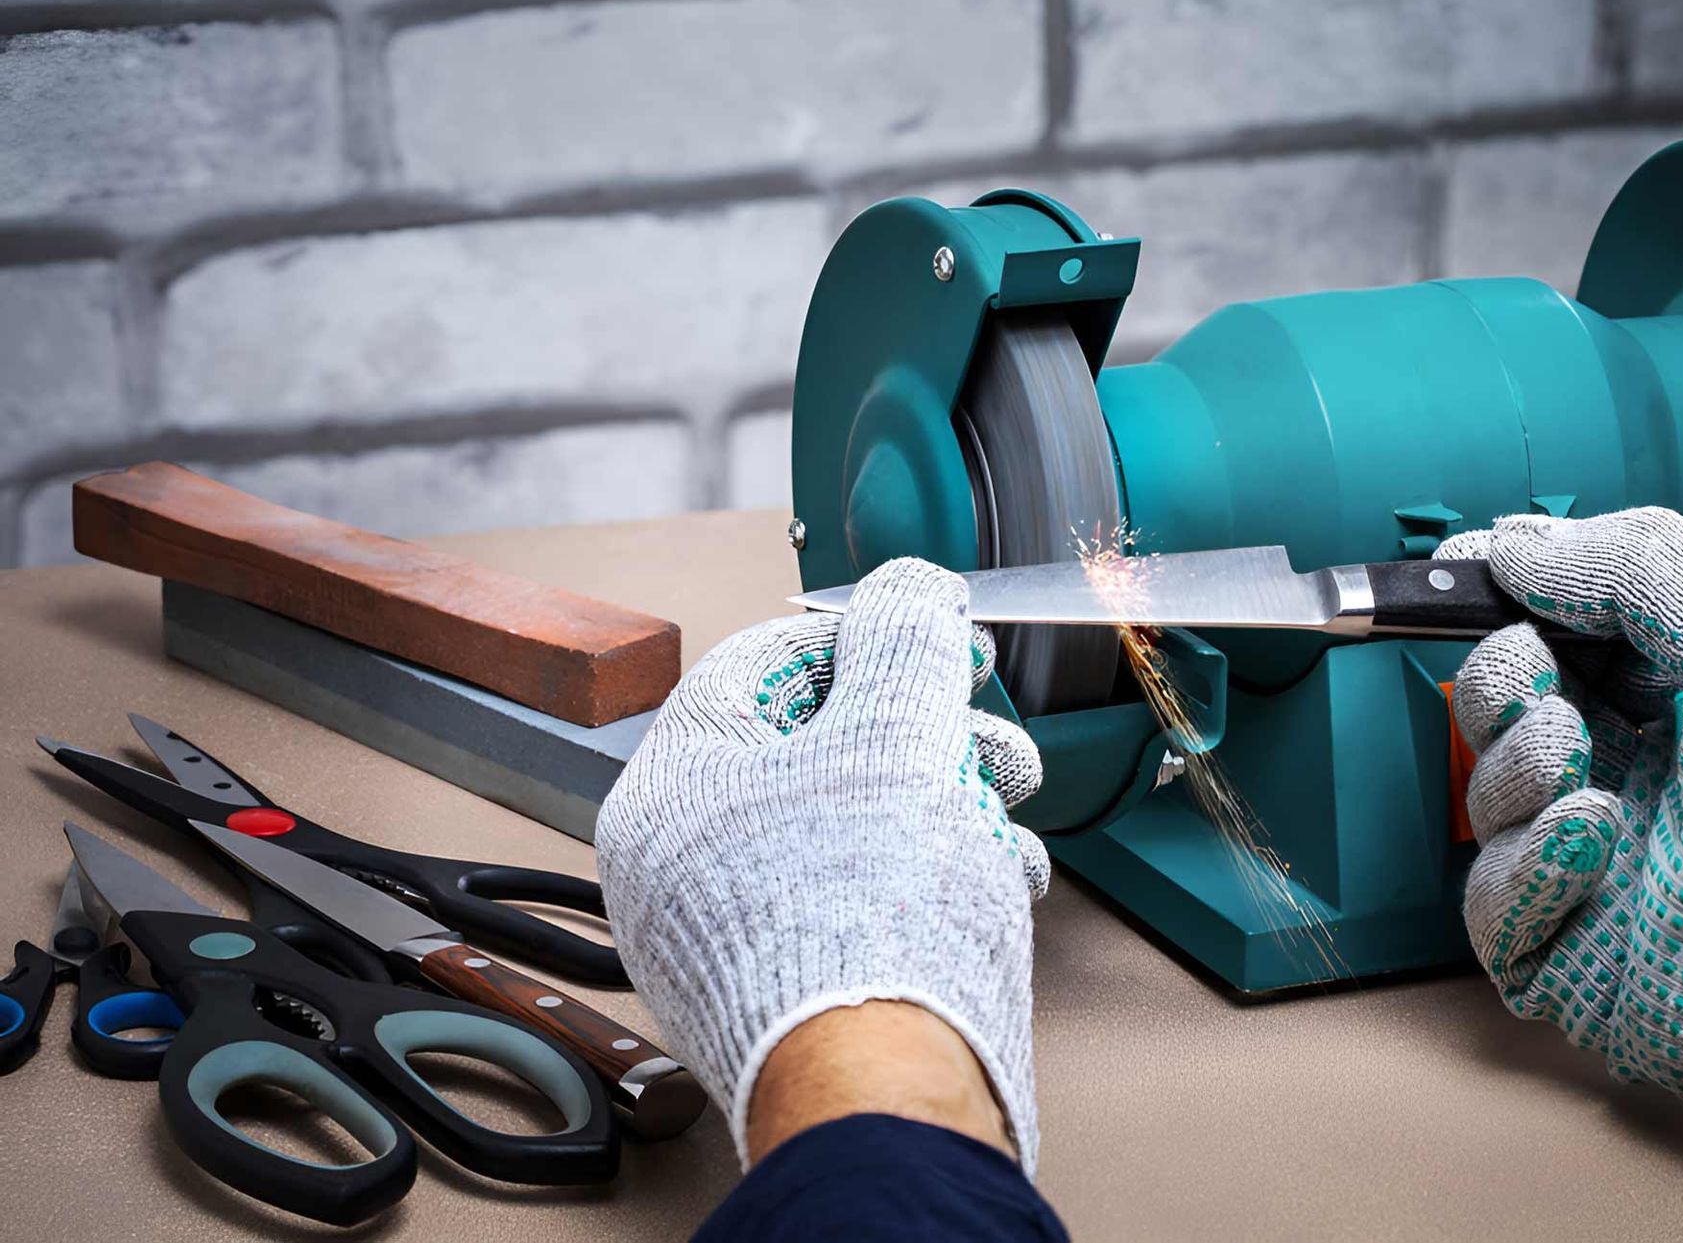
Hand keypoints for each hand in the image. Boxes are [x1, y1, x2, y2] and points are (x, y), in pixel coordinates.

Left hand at [595, 559, 1049, 1172]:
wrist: (888, 1097)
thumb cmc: (865, 925)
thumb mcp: (896, 738)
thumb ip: (905, 644)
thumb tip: (908, 587)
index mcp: (673, 789)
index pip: (762, 664)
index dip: (864, 634)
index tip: (933, 633)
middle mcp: (687, 862)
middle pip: (819, 746)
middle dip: (928, 731)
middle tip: (990, 734)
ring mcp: (739, 931)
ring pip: (853, 822)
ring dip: (948, 801)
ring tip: (1007, 813)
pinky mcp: (796, 985)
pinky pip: (863, 895)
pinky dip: (932, 873)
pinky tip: (994, 876)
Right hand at [1437, 508, 1682, 1152]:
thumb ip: (1641, 568)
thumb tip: (1517, 544)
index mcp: (1673, 710)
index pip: (1558, 642)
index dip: (1507, 603)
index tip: (1468, 564)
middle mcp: (1626, 783)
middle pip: (1501, 716)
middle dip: (1498, 680)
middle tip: (1530, 670)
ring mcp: (1588, 874)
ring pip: (1486, 802)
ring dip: (1517, 765)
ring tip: (1574, 762)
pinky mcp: (1562, 958)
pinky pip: (1488, 904)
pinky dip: (1522, 865)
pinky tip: (1587, 842)